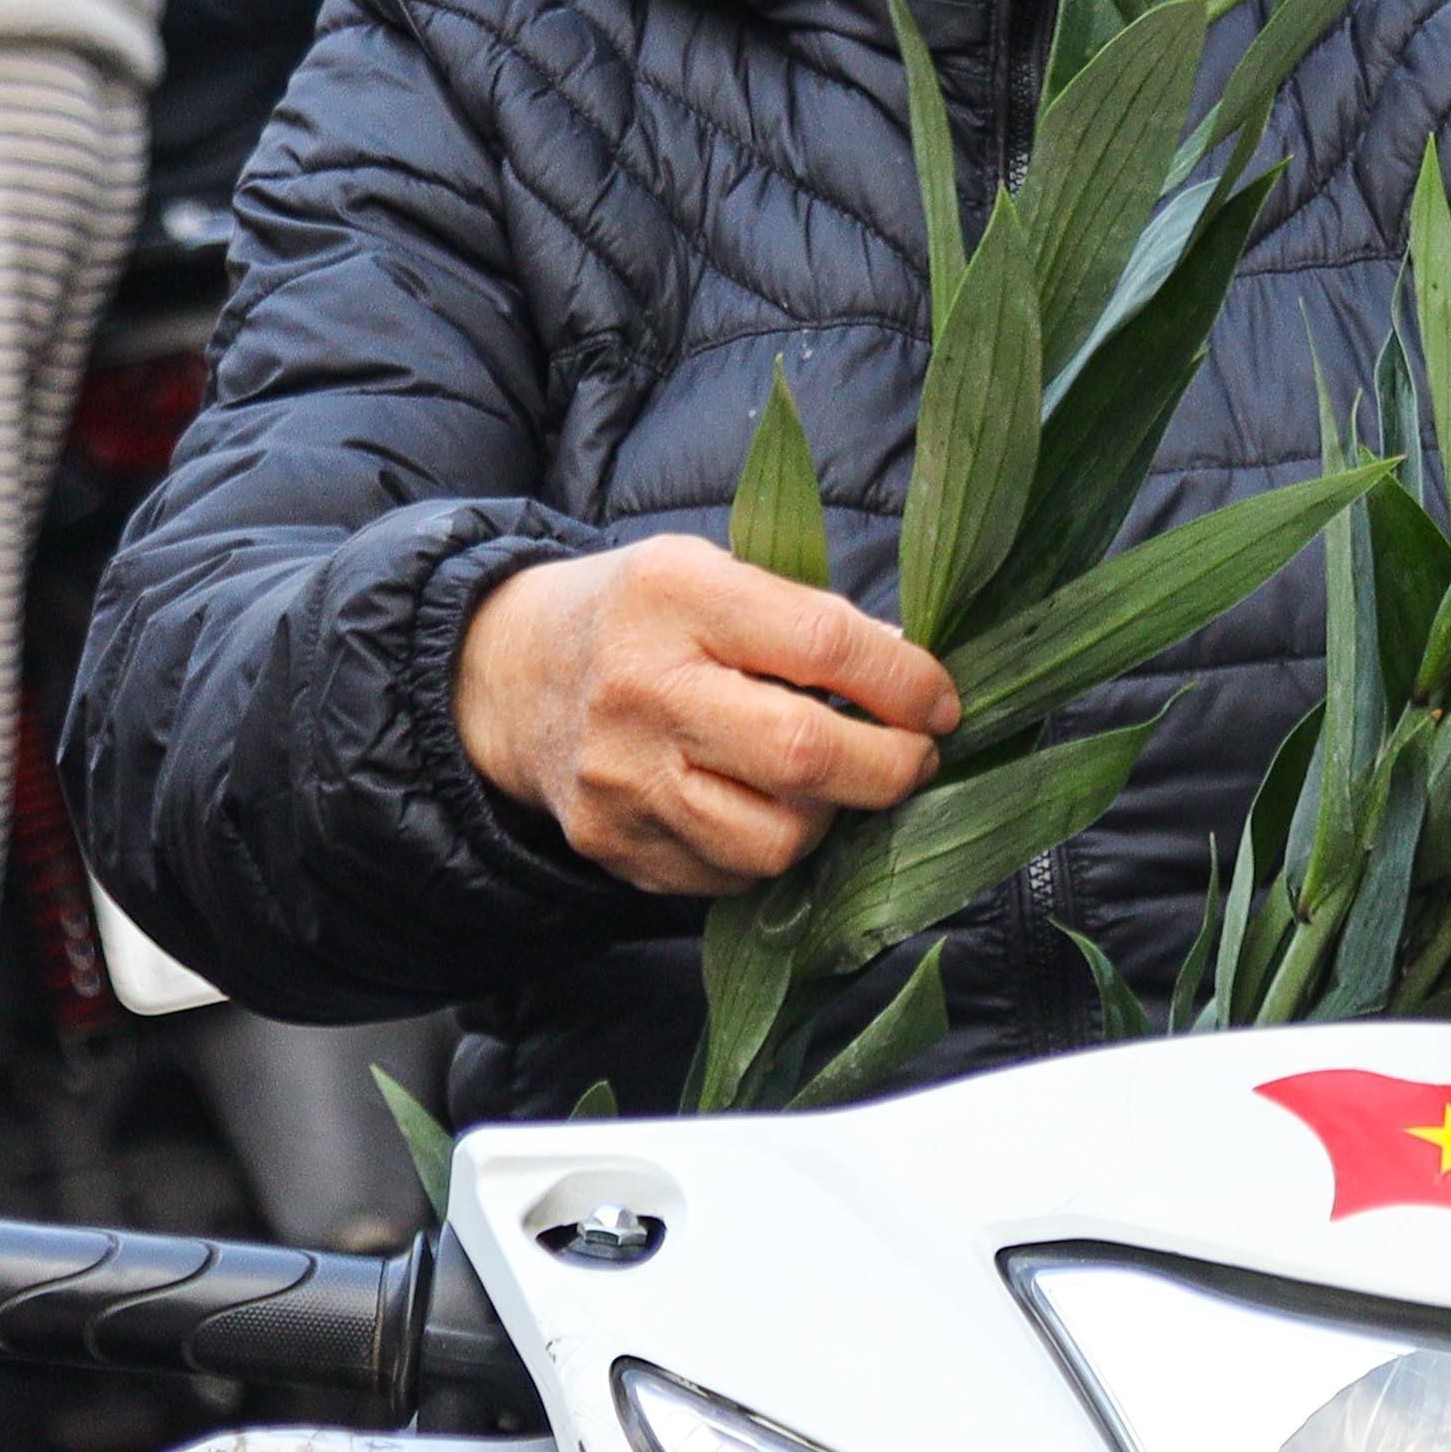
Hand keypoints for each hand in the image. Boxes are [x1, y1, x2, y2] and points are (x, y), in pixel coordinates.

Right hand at [455, 535, 955, 896]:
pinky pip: (730, 877)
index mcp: (676, 597)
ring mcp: (622, 780)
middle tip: (916, 758)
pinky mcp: (614, 845)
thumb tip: (914, 678)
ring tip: (827, 784)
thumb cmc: (642, 619)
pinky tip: (764, 808)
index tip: (941, 702)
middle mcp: (642, 691)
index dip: (904, 683)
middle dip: (891, 767)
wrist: (509, 677)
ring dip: (828, 818)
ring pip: (775, 839)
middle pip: (804, 754)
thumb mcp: (713, 574)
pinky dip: (768, 850)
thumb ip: (808, 618)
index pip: (822, 644)